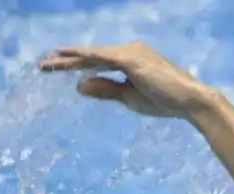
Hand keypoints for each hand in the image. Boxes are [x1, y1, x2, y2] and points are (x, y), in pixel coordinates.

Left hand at [38, 42, 212, 118]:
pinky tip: (69, 58)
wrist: (190, 101)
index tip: (55, 69)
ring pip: (93, 56)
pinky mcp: (131, 59)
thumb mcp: (129, 97)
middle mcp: (128, 50)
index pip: (97, 62)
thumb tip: (78, 86)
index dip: (75, 66)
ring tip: (48, 64)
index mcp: (130, 59)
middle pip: (91, 56)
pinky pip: (102, 58)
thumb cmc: (165, 101)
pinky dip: (84, 57)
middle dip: (66, 61)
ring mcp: (130, 52)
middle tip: (43, 66)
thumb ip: (105, 89)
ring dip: (70, 60)